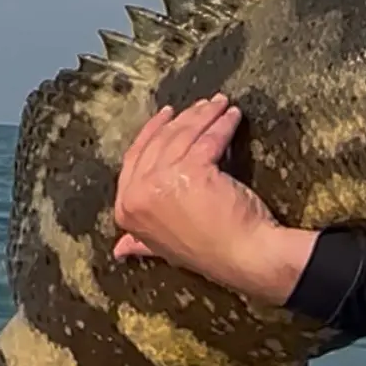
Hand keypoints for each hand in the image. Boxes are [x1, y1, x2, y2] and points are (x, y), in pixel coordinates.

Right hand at [113, 94, 316, 304]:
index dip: (151, 134)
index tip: (167, 117)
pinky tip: (232, 116)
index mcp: (127, 210)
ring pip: (184, 136)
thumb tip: (121, 249)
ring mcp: (162, 180)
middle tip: (201, 105)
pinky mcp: (192, 169)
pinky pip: (208, 138)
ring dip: (205, 116)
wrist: (244, 260)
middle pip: (159, 143)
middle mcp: (138, 194)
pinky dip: (223, 125)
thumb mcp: (165, 250)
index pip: (134, 160)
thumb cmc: (212, 254)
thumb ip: (142, 242)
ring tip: (221, 105)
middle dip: (182, 120)